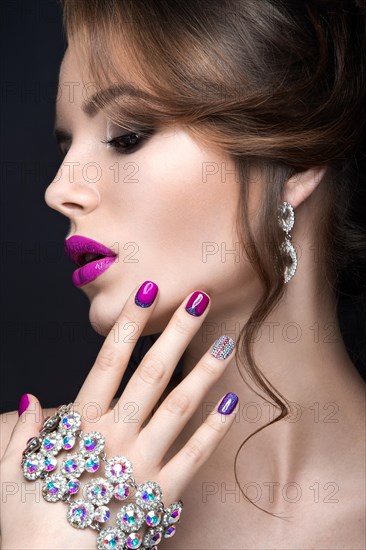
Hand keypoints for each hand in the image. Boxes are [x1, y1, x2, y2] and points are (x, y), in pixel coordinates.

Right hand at [0, 282, 237, 548]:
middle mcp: (115, 436)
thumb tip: (30, 398)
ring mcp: (141, 463)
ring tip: (227, 342)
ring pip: (178, 407)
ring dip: (203, 371)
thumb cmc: (27, 526)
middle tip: (200, 299)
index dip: (129, 323)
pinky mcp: (161, 494)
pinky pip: (194, 456)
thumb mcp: (10, 475)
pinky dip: (215, 429)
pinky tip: (232, 402)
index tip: (147, 292)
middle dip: (176, 332)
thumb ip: (22, 433)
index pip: (109, 360)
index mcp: (81, 426)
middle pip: (151, 372)